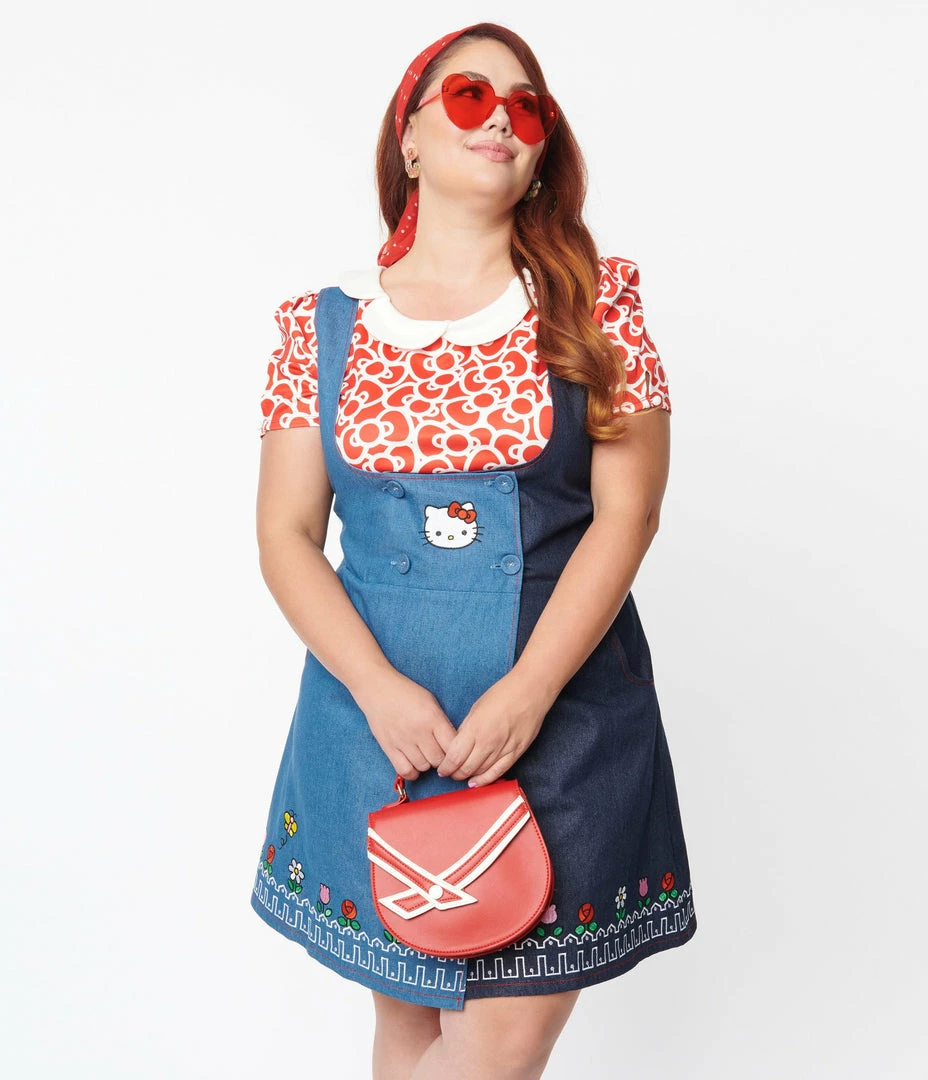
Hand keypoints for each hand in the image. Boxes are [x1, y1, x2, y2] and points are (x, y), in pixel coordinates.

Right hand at [353, 666, 457, 781]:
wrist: (378, 689)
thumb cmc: (407, 693)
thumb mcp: (431, 702)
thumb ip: (442, 723)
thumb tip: (452, 745)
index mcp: (432, 718)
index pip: (452, 746)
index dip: (455, 751)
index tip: (452, 750)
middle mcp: (419, 731)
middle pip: (439, 760)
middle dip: (441, 759)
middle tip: (437, 752)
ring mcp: (403, 741)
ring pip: (423, 767)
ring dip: (426, 763)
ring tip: (424, 754)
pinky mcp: (389, 748)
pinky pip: (405, 771)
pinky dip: (412, 772)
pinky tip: (413, 763)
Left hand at [435, 670, 551, 786]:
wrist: (531, 691)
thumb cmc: (503, 694)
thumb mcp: (476, 707)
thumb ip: (466, 728)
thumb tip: (458, 744)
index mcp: (475, 729)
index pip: (455, 757)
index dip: (445, 767)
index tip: (441, 768)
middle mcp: (488, 742)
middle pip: (466, 768)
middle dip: (454, 773)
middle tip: (449, 773)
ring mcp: (504, 749)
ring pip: (481, 772)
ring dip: (468, 777)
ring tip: (461, 776)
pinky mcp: (516, 752)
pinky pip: (499, 772)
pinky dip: (486, 780)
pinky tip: (477, 782)